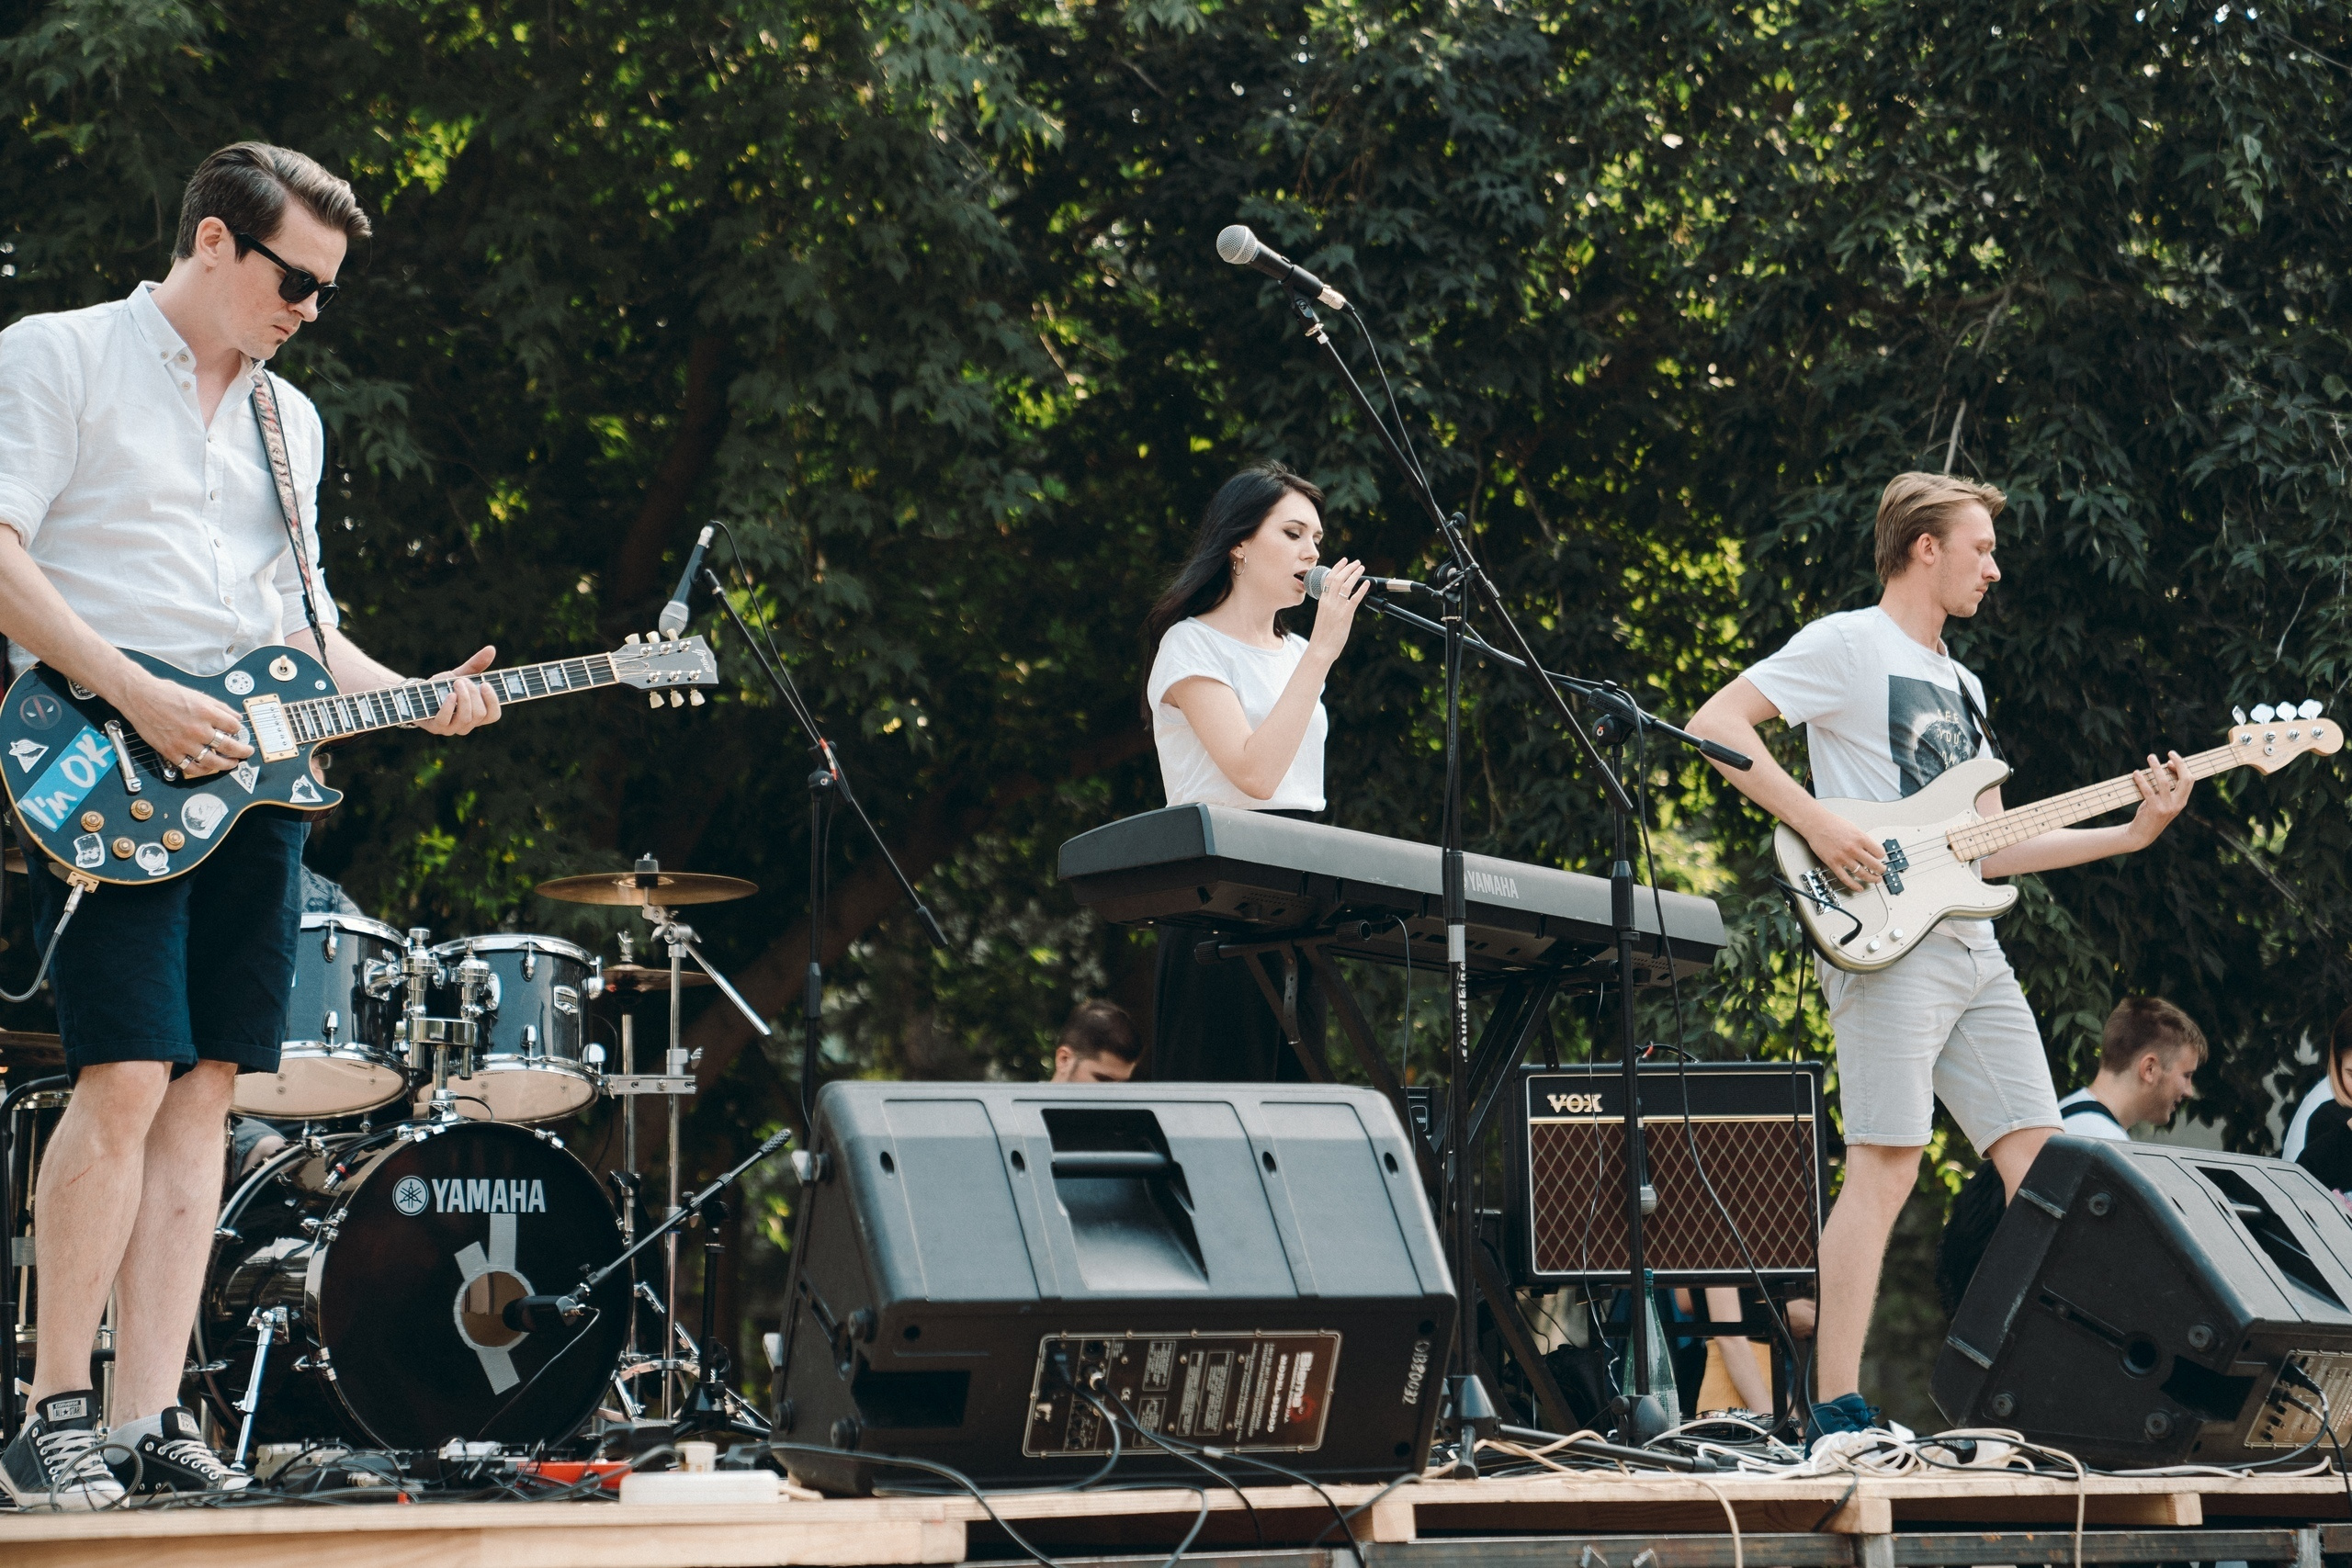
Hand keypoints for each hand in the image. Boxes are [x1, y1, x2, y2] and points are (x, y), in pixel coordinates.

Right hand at [116, 668, 254, 778]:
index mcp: (206, 713)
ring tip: (232, 763)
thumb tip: (236, 717)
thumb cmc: (166, 694)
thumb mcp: (198, 695)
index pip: (234, 727)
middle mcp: (197, 729)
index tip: (239, 732)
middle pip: (229, 746)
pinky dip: (203, 770)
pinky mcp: (171, 752)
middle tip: (247, 752)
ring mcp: (184, 743)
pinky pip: (191, 767)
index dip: (239, 730)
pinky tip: (209, 768)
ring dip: (226, 764)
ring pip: (213, 761)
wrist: (140, 697)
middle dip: (242, 751)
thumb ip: (220, 707)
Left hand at [417, 646, 502, 735]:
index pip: (493, 715)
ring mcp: (452, 728)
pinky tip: (450, 695)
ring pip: (466, 718)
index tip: (484, 684)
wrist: (417, 694)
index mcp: (476, 715)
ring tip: (456, 683)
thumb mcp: (460, 675)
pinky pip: (445, 720)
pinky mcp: (436, 727)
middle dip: (473, 694)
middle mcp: (467, 725)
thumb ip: (476, 665)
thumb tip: (491, 649)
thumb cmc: (442, 686)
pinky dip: (448, 706)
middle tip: (463, 681)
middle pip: (480, 714)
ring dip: (463, 698)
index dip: (492, 701)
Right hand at [1305, 558, 1368, 662]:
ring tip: (1361, 568)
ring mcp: (1337, 608)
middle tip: (1356, 562)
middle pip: (1338, 578)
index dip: (1337, 567)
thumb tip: (1338, 602)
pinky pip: (1354, 598)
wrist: (1320, 649)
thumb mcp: (1323, 617)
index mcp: (1322, 601)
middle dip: (1348, 568)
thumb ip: (1330, 607)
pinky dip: (1361, 589)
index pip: (1329, 579)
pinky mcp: (1345, 615)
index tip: (1344, 561)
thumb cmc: (1322, 636)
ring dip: (1355, 574)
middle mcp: (1329, 602)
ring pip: (1346, 585)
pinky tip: (1367, 583)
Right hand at [1801, 813, 1888, 891]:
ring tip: (1875, 880)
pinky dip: (1854, 885)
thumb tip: (1870, 850)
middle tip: (1882, 871)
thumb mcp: (1853, 828)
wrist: (1816, 824)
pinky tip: (1859, 887)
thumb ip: (1862, 840)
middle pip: (1874, 865)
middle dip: (1881, 870)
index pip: (1879, 852)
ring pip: (1862, 873)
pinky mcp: (1833, 864)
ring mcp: (1843, 858)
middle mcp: (1853, 849)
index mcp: (1860, 838)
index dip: (1881, 856)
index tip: (1880, 858)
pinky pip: (1845, 878)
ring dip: (1871, 878)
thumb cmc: (1832, 823)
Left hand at [2126, 750, 2191, 845]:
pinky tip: (2136, 773)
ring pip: (2165, 782)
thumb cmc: (2150, 815)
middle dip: (2179, 763)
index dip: (2182, 768)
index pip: (2189, 780)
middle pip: (2184, 779)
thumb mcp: (2162, 803)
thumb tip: (2163, 768)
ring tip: (2150, 757)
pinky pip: (2147, 790)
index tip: (2171, 761)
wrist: (2141, 835)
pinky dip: (2141, 780)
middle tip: (2170, 752)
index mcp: (2181, 801)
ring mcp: (2166, 807)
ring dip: (2157, 767)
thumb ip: (2166, 790)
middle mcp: (2177, 804)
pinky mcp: (2153, 808)